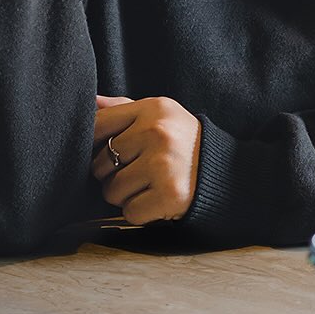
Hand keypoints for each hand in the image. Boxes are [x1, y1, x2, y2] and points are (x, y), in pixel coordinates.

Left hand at [91, 95, 201, 224]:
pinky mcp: (170, 194)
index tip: (106, 151)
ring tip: (149, 184)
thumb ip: (122, 108)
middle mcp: (157, 132)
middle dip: (112, 174)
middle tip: (138, 170)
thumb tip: (90, 102)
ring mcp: (164, 163)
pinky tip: (157, 199)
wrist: (224, 170)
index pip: (98, 125)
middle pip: (100, 163)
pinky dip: (140, 212)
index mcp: (153, 108)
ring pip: (111, 191)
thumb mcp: (159, 114)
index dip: (92, 144)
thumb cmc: (181, 141)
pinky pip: (129, 212)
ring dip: (125, 195)